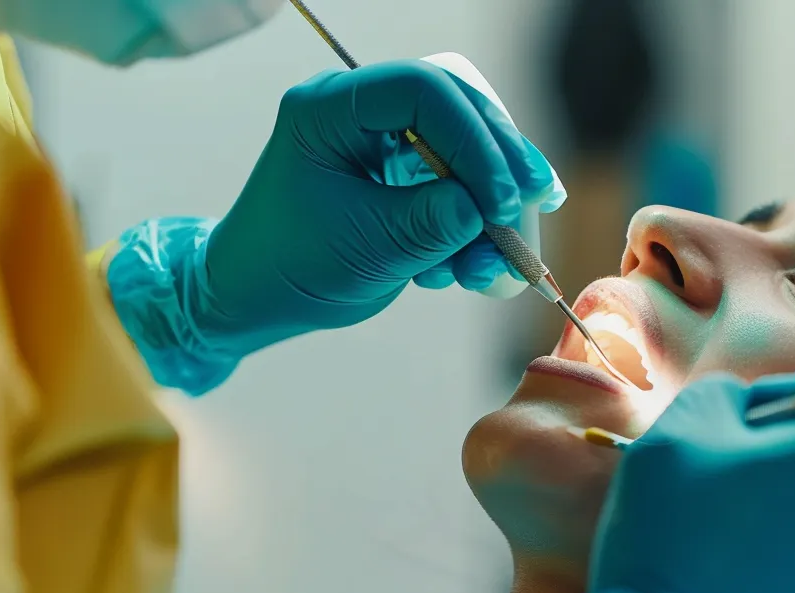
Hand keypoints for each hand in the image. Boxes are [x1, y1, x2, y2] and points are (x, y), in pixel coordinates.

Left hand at [199, 60, 562, 345]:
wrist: (259, 298)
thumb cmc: (288, 267)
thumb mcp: (363, 248)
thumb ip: (428, 223)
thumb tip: (487, 209)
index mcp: (331, 108)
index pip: (422, 92)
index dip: (473, 140)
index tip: (500, 200)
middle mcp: (362, 112)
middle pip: (457, 112)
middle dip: (500, 165)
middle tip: (535, 205)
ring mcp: (387, 142)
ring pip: (467, 153)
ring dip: (492, 210)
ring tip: (494, 267)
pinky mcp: (406, 176)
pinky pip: (460, 188)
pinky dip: (475, 230)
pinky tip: (468, 271)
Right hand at [530, 370, 794, 592]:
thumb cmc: (672, 535)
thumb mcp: (679, 429)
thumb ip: (724, 391)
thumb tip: (744, 402)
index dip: (784, 389)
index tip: (737, 416)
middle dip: (778, 444)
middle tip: (715, 467)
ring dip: (774, 495)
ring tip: (715, 520)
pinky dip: (775, 541)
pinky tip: (726, 559)